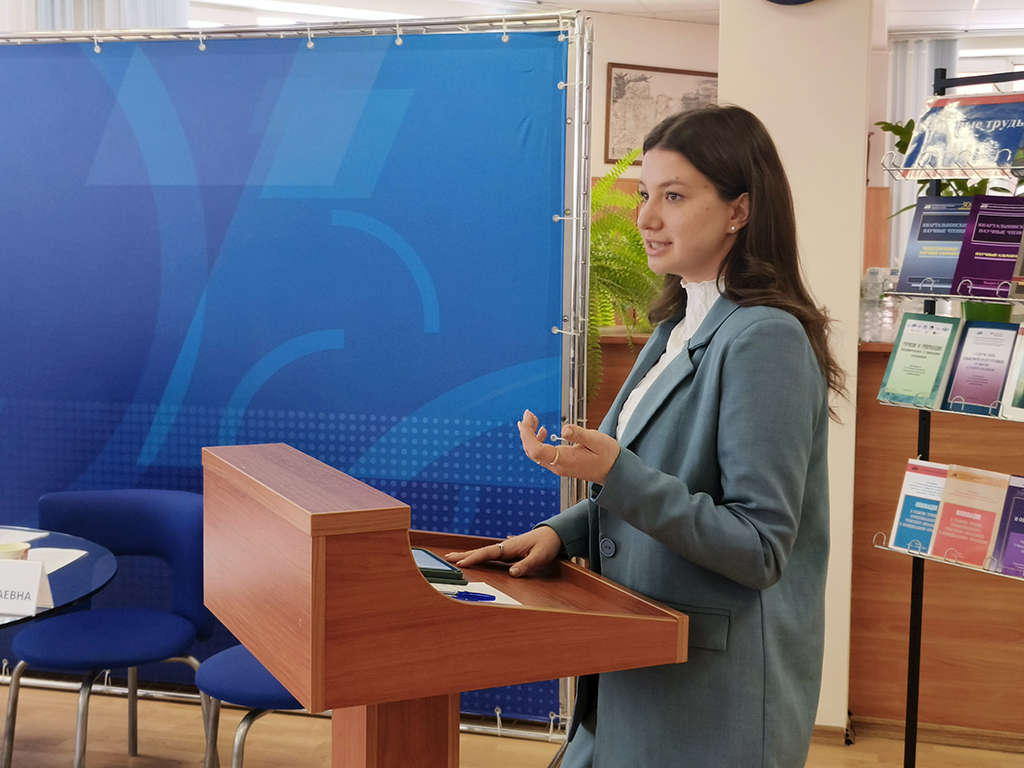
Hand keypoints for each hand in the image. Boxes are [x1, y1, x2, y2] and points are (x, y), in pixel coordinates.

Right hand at [443, 526, 562, 577]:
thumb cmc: (547, 544)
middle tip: (448, 558)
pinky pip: (491, 555)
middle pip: (481, 552)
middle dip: (465, 555)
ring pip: (484, 553)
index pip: (488, 553)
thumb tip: (511, 573)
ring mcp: (506, 549)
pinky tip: (474, 558)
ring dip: (470, 556)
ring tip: (456, 559)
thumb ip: (526, 565)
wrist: (555, 534)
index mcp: (511, 547)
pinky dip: (480, 557)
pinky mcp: (509, 553)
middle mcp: (506, 547)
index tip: (462, 562)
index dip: (474, 558)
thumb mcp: (540, 556)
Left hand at [519, 409, 619, 484]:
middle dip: (526, 432)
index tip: (527, 419)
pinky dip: (537, 441)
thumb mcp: (596, 441)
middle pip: (531, 451)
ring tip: (532, 419)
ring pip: (534, 453)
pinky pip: (542, 454)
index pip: (537, 451)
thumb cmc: (607, 456)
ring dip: (530, 435)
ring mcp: (557, 466)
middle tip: (528, 414)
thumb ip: (579, 434)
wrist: (613, 471)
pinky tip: (543, 431)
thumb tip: (564, 429)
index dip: (528, 435)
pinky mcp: (560, 463)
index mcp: (564, 460)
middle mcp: (557, 465)